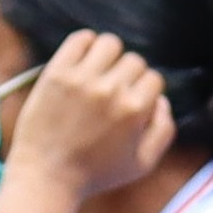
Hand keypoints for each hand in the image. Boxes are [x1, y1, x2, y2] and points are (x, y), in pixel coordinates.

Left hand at [2, 32, 174, 201]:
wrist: (48, 173)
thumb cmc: (97, 172)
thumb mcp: (143, 163)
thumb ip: (164, 131)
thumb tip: (162, 101)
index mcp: (135, 110)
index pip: (154, 78)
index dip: (147, 88)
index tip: (134, 98)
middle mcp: (111, 90)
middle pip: (134, 60)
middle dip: (130, 73)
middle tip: (116, 87)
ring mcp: (82, 78)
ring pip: (109, 43)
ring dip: (110, 54)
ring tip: (101, 70)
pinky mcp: (57, 72)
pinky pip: (79, 39)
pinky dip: (86, 42)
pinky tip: (84, 59)